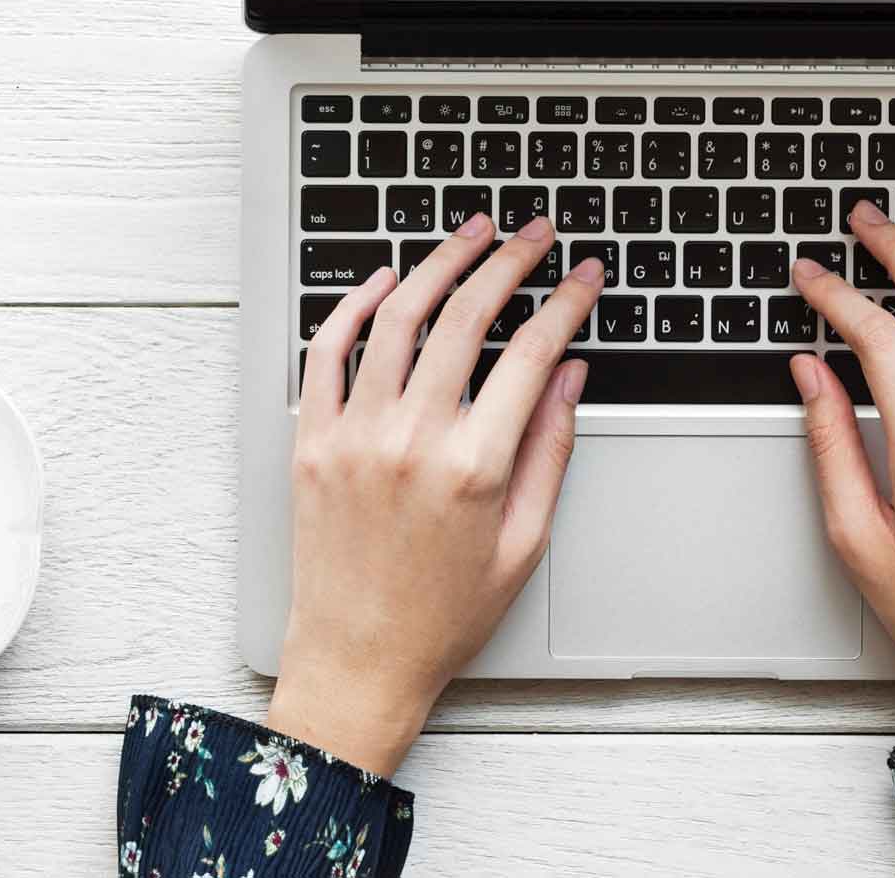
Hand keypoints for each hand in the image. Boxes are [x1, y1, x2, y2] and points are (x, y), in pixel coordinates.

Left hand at [268, 214, 598, 774]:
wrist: (357, 659)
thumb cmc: (443, 615)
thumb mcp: (524, 542)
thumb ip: (550, 450)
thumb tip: (569, 374)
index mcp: (473, 466)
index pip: (531, 353)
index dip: (566, 302)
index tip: (583, 276)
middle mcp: (410, 440)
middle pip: (466, 317)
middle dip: (508, 262)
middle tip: (533, 234)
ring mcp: (353, 435)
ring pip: (396, 317)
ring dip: (437, 264)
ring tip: (469, 235)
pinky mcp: (311, 441)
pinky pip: (327, 351)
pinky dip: (354, 305)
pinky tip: (385, 280)